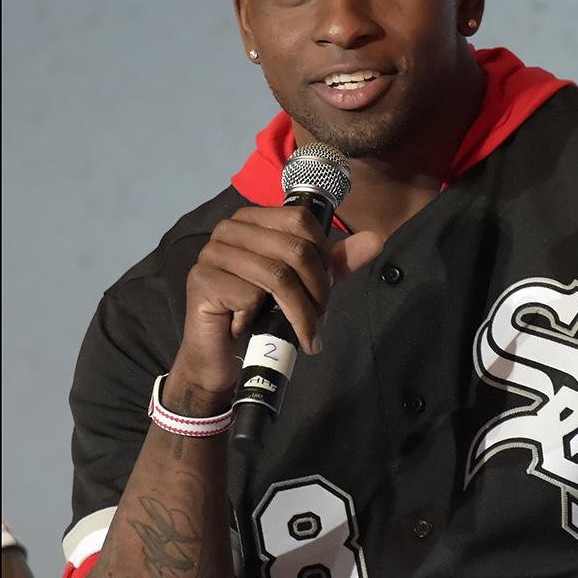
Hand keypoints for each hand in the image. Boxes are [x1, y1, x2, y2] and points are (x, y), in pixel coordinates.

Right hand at [169, 205, 381, 409]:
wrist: (221, 357)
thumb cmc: (259, 317)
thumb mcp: (303, 287)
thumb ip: (335, 263)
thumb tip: (375, 239)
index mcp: (253, 220)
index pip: (301, 220)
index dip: (323, 256)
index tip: (325, 290)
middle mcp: (229, 229)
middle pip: (294, 249)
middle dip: (317, 292)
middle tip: (318, 321)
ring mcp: (212, 253)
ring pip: (277, 275)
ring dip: (298, 313)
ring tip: (303, 334)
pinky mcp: (201, 281)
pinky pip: (250, 295)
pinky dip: (260, 318)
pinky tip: (251, 327)